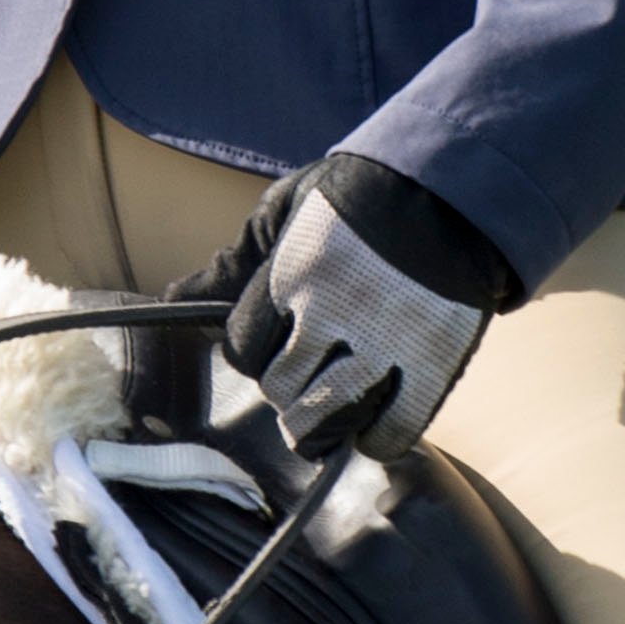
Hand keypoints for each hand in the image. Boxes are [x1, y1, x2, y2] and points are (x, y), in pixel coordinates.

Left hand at [179, 153, 518, 461]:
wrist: (450, 185)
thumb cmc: (357, 196)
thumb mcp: (287, 211)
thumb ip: (235, 262)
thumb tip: (174, 299)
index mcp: (294, 271)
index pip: (244, 349)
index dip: (253, 351)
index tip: (273, 340)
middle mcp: (336, 312)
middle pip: (282, 389)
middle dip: (286, 386)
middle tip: (306, 370)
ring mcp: (388, 342)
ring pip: (327, 421)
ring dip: (318, 422)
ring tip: (325, 405)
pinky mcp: (435, 364)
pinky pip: (392, 433)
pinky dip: (376, 438)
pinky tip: (372, 418)